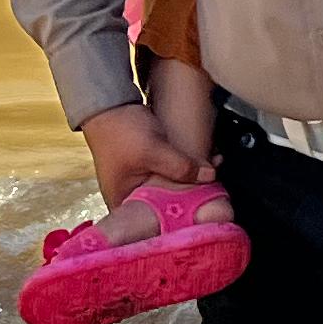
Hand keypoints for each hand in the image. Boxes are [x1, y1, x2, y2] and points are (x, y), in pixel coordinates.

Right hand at [78, 99, 216, 206]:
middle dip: (189, 195)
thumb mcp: (152, 151)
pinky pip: (169, 174)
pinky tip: (201, 164)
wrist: (109, 102)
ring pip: (170, 187)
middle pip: (164, 204)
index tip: (203, 209)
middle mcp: (129, 196)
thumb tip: (211, 176)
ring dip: (189, 179)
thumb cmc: (120, 131)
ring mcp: (137, 181)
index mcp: (123, 202)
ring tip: (211, 173)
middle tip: (213, 189)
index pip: (153, 221)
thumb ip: (181, 167)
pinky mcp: (146, 167)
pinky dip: (184, 169)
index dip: (178, 218)